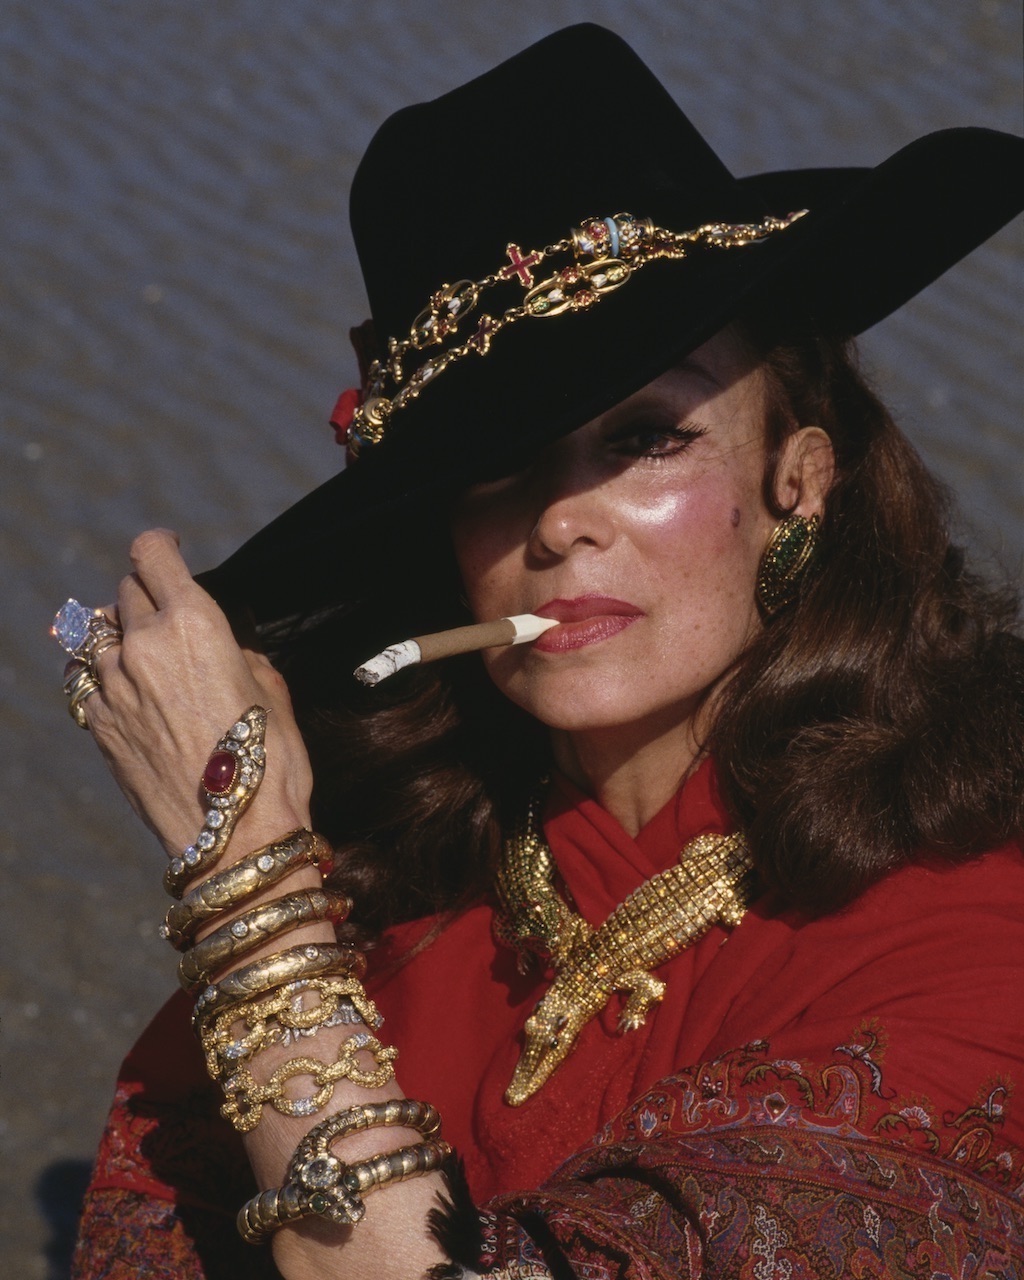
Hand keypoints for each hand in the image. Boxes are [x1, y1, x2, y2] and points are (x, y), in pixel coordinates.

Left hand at [84, 529, 312, 859]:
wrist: (235, 836)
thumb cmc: (272, 763)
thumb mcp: (273, 689)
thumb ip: (241, 648)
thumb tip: (226, 639)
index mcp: (194, 624)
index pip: (153, 554)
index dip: (161, 548)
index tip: (170, 554)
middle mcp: (144, 646)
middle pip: (127, 592)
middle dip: (148, 594)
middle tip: (171, 615)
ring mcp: (114, 687)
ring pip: (101, 636)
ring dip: (123, 637)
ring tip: (147, 658)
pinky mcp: (99, 727)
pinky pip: (90, 681)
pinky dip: (107, 677)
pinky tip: (132, 695)